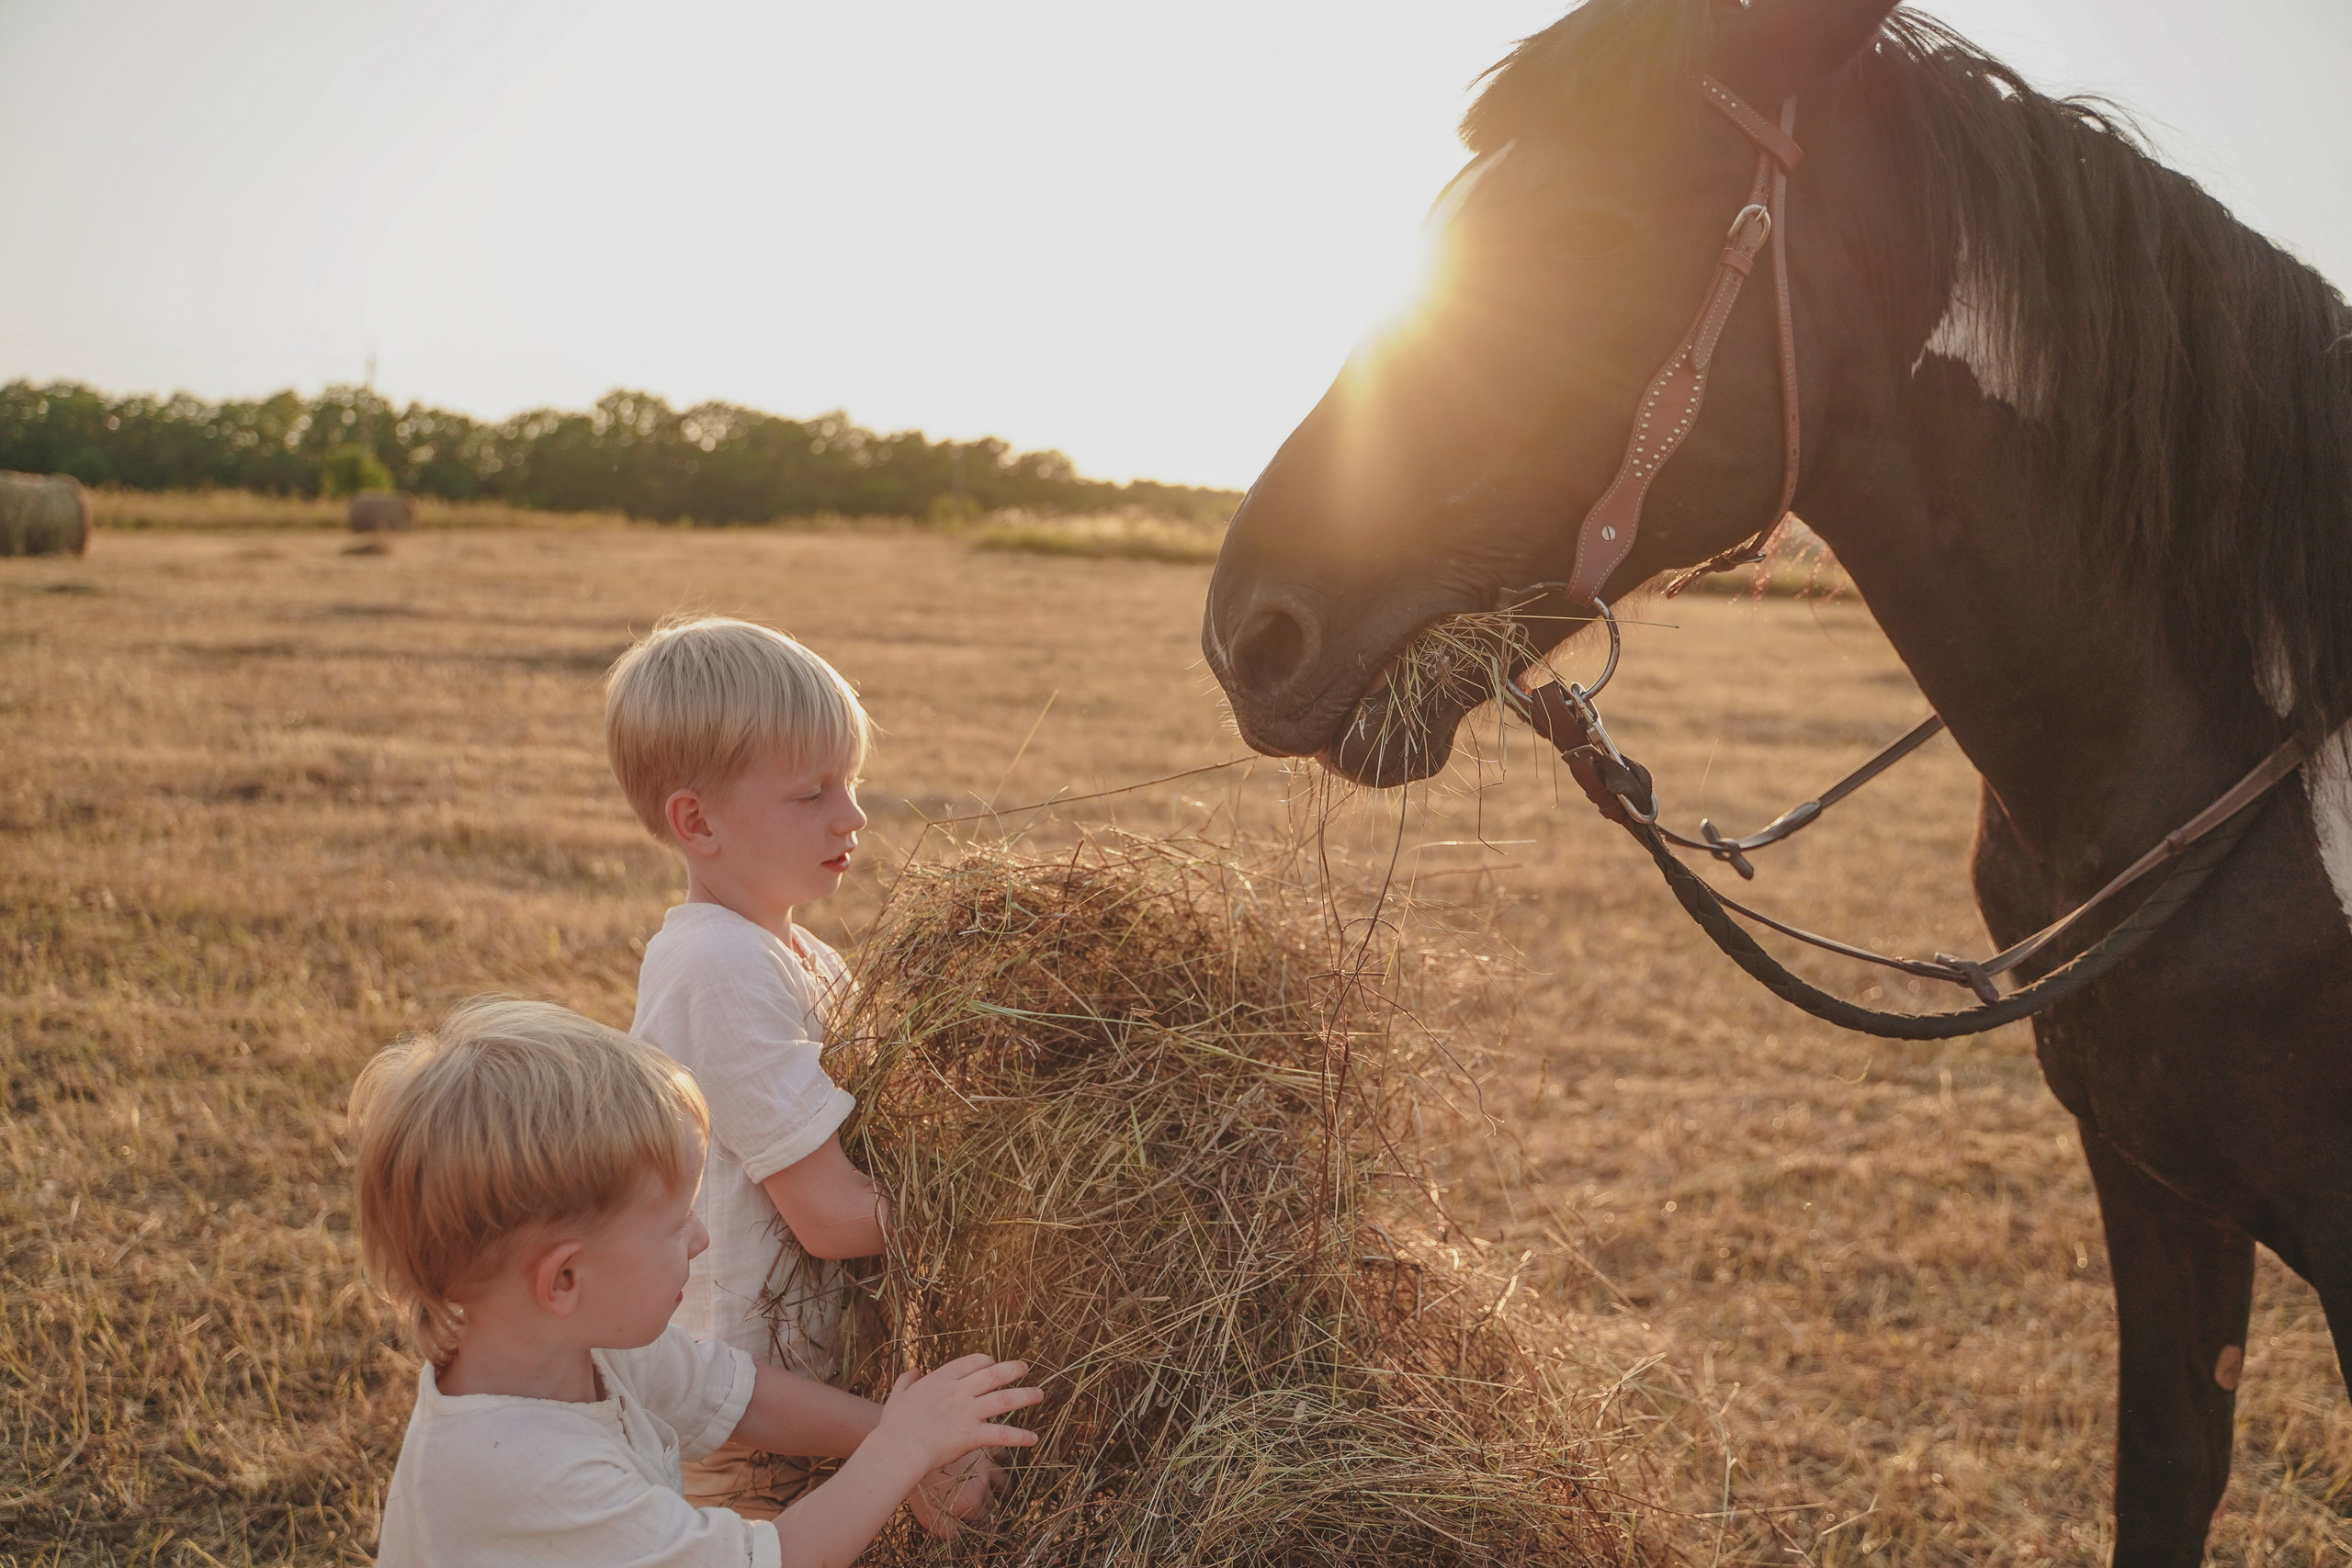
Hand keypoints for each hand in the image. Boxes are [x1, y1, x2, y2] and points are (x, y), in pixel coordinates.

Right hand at [873, 1356, 1041, 1480]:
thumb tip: (915, 1371)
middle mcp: (959, 1391)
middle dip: (1013, 1369)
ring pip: (1004, 1399)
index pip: (973, 1361)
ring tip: (1040, 1394)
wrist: (898, 1449)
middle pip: (994, 1374)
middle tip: (1026, 1368)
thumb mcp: (897, 1397)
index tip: (994, 1364)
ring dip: (1025, 1396)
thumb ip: (906, 1381)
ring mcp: (968, 1412)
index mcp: (942, 1379)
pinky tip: (1033, 1439)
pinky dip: (1020, 1436)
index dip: (987, 1362)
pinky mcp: (972, 1435)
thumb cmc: (894, 1426)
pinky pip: (1002, 1434)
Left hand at [907, 1450, 1005, 1538]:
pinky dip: (1001, 1459)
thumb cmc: (919, 1488)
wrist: (916, 1454)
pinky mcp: (980, 1447)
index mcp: (973, 1502)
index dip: (977, 1520)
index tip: (972, 1520)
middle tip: (985, 1506)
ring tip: (1005, 1490)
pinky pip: (1000, 1453)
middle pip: (992, 1500)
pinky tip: (999, 1461)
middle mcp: (983, 1484)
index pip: (982, 1516)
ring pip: (1002, 1478)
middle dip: (988, 1505)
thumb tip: (959, 1535)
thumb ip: (947, 1531)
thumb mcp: (928, 1517)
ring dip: (1003, 1487)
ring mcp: (984, 1464)